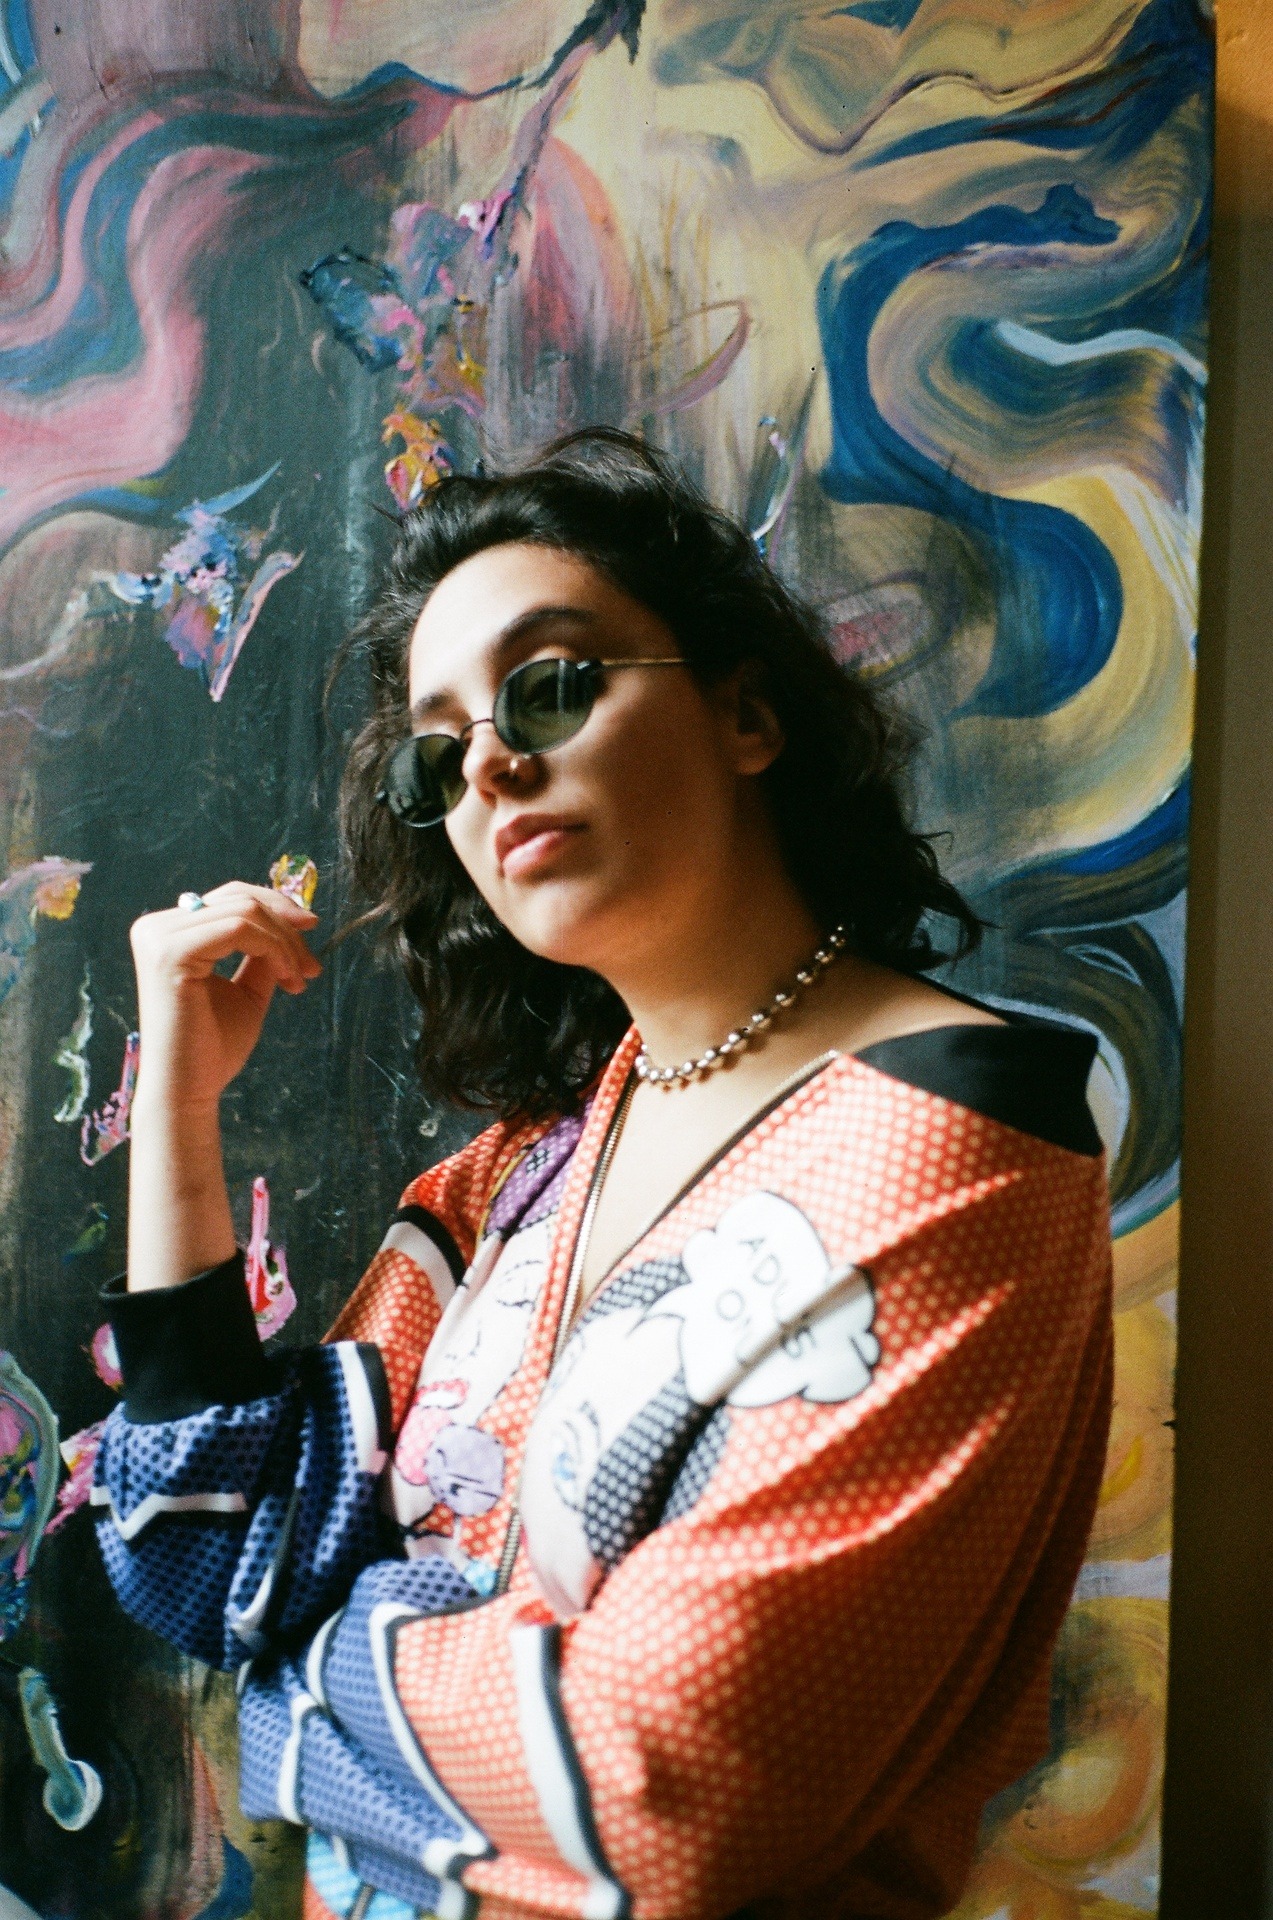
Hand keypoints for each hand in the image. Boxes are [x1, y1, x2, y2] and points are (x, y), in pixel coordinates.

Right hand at [129, 882, 321, 1116]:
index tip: (311, 931)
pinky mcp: (170, 954)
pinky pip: (238, 930)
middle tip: (312, 965)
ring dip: (285, 943)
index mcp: (168, 931)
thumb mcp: (247, 989)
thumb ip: (262, 953)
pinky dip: (273, 949)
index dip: (276, 908)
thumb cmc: (214, 1047)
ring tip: (299, 979)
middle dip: (287, 925)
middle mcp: (156, 927)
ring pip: (244, 912)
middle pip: (239, 898)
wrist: (190, 1090)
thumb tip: (292, 922)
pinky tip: (286, 979)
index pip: (230, 897)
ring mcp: (159, 937)